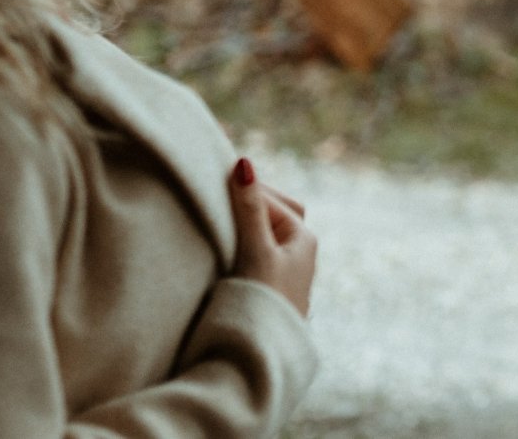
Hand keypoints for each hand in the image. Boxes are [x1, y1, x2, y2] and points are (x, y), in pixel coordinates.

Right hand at [229, 158, 316, 316]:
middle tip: (215, 192)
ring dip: (242, 223)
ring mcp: (283, 270)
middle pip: (272, 212)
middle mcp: (298, 251)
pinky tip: (221, 246)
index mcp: (303, 238)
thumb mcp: (256, 250)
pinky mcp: (268, 286)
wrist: (263, 353)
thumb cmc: (264, 301)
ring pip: (262, 233)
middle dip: (246, 202)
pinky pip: (255, 252)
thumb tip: (244, 163)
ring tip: (215, 217)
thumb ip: (248, 209)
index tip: (214, 179)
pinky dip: (240, 243)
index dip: (243, 189)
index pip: (270, 199)